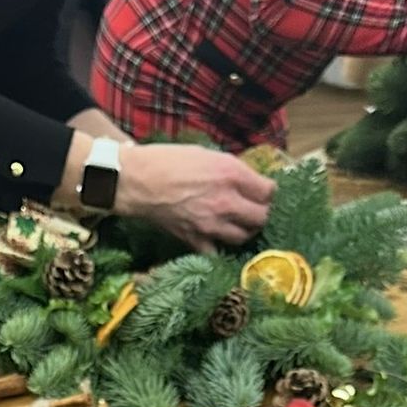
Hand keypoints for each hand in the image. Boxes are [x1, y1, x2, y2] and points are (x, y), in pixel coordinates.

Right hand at [116, 144, 274, 252]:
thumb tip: (246, 180)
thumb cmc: (168, 160)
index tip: (261, 191)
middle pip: (261, 217)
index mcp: (231, 173)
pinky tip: (217, 239)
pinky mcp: (195, 240)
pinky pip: (217, 252)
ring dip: (244, 231)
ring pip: (243, 237)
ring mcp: (211, 224)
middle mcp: (226, 201)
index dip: (267, 191)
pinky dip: (219, 247)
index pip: (268, 191)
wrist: (138, 181)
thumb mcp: (207, 154)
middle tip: (253, 209)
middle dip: (261, 213)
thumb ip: (230, 169)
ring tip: (237, 224)